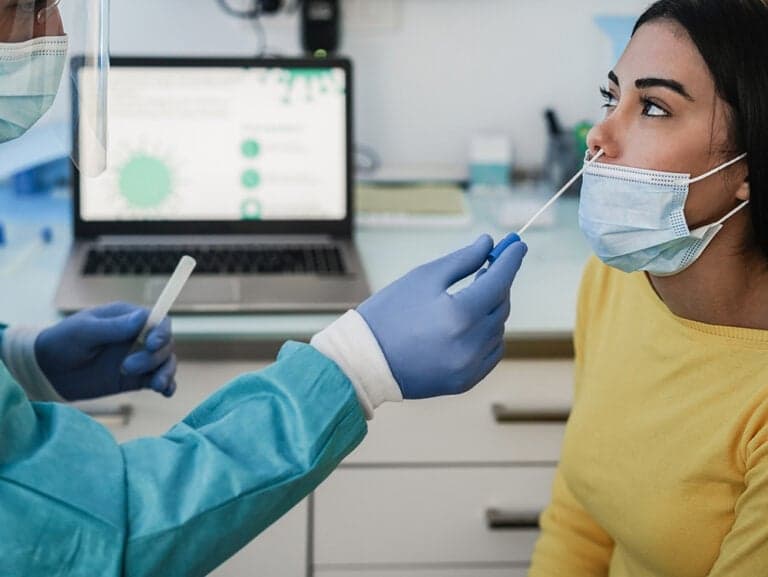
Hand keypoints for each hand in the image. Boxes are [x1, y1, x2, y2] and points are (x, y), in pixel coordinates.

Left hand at [35, 302, 177, 400]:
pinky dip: (167, 385)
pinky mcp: (137, 379)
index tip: (151, 344)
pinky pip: (159, 380)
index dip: (161, 332)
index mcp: (128, 318)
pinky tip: (165, 392)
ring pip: (166, 362)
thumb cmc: (63, 342)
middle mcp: (138, 337)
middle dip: (153, 357)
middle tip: (128, 367)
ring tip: (155, 385)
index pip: (158, 321)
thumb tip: (142, 317)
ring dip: (165, 372)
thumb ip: (113, 327)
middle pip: (165, 344)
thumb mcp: (83, 331)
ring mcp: (139, 358)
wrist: (48, 371)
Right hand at [358, 234, 526, 398]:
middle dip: (498, 284)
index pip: (499, 281)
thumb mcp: (423, 278)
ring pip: (498, 330)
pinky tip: (472, 324)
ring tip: (473, 297)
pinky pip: (491, 353)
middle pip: (501, 305)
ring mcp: (470, 366)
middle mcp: (471, 343)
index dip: (510, 260)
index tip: (518, 245)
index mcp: (460, 313)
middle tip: (488, 267)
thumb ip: (462, 260)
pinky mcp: (465, 382)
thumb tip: (489, 244)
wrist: (364, 360)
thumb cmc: (389, 313)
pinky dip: (488, 336)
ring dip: (491, 310)